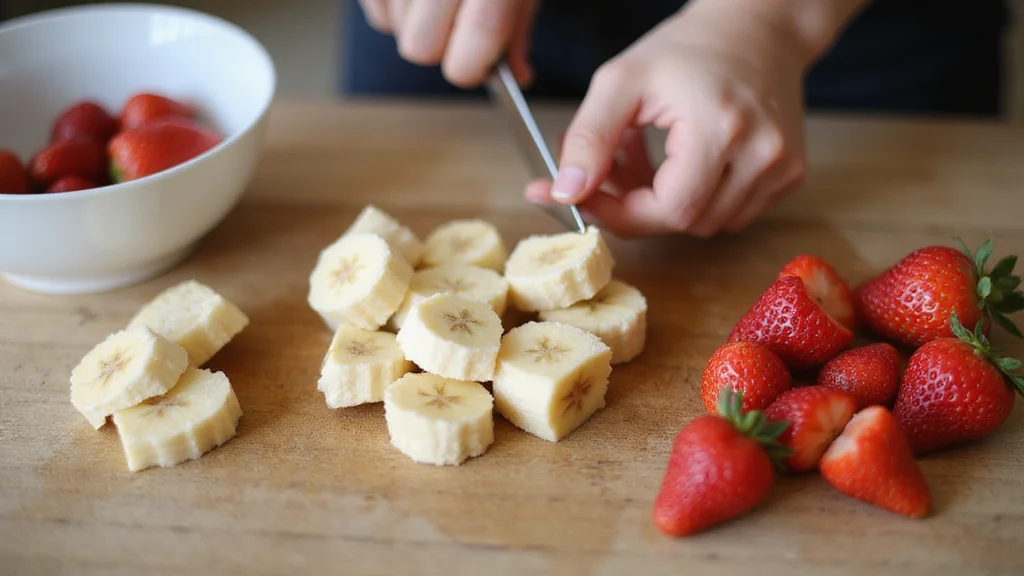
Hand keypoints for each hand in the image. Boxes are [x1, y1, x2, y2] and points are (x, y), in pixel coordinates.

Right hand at [358, 0, 538, 86]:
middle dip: (441, 47)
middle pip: (419, 50)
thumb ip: (518, 29)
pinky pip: (375, 13)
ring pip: (394, 31)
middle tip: (459, 24)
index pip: (469, 54)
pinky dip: (393, 9)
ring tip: (439, 0)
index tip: (482, 63)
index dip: (475, 68)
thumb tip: (517, 76)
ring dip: (417, 24)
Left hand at [525, 1, 815, 237]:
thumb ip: (588, 138)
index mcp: (722, 127)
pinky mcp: (788, 175)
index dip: (619, 214)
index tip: (582, 198)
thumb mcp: (621, 81)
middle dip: (635, 205)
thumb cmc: (687, 48)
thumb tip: (565, 194)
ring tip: (640, 156)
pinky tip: (676, 162)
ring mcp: (782, 168)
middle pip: (684, 222)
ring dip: (663, 203)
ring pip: (705, 223)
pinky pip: (729, 213)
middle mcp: (762, 154)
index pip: (668, 209)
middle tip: (607, 168)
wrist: (757, 27)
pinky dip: (695, 198)